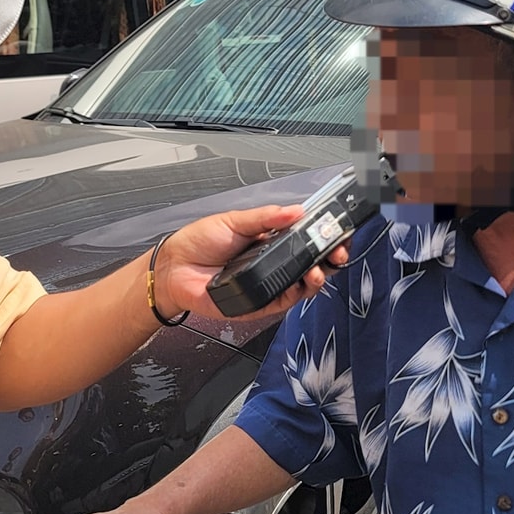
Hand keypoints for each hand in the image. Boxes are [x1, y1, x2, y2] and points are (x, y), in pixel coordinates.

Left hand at [153, 205, 349, 322]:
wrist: (175, 268)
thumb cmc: (198, 242)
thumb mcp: (234, 221)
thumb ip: (266, 217)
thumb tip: (295, 210)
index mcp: (270, 239)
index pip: (306, 238)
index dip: (325, 236)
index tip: (338, 230)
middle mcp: (272, 262)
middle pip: (311, 263)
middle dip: (330, 258)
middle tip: (336, 252)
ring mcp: (268, 283)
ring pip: (303, 285)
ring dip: (317, 277)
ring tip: (318, 270)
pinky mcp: (259, 303)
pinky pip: (284, 301)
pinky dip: (296, 294)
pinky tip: (300, 284)